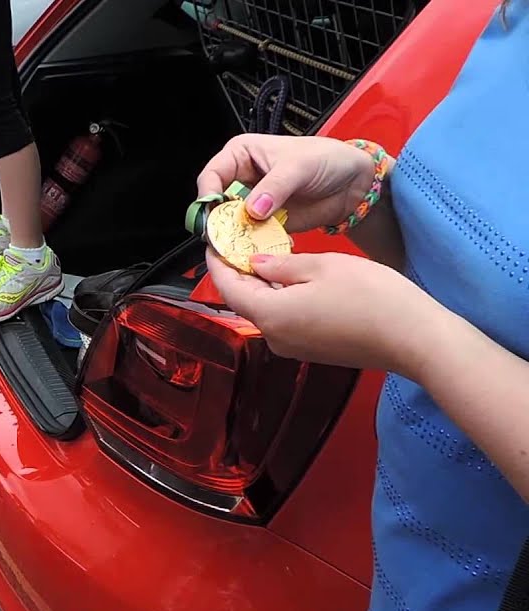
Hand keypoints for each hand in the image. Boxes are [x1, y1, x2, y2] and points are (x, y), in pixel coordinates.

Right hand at [197, 134, 384, 231]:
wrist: (354, 184)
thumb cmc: (327, 160)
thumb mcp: (299, 166)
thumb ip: (274, 187)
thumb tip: (252, 209)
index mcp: (240, 155)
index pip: (211, 175)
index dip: (208, 195)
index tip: (213, 213)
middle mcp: (241, 179)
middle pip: (215, 203)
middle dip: (218, 220)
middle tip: (223, 235)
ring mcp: (251, 203)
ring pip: (229, 223)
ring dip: (233, 236)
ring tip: (240, 244)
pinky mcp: (263, 223)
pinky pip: (248, 236)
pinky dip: (250, 244)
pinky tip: (256, 248)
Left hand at [204, 248, 447, 377]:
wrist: (415, 339)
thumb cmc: (372, 298)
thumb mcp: (322, 266)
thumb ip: (281, 265)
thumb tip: (255, 264)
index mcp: (269, 315)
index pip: (227, 287)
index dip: (218, 262)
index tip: (214, 241)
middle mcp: (274, 337)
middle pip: (244, 300)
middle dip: (238, 271)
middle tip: (240, 242)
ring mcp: (293, 347)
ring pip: (265, 310)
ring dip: (261, 285)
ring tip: (264, 255)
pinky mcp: (311, 350)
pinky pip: (285, 320)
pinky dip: (280, 298)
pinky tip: (290, 280)